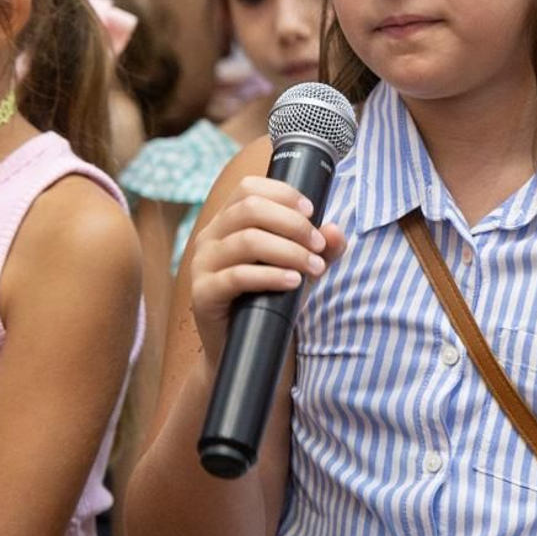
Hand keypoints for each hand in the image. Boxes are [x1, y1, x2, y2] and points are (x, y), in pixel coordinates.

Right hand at [187, 176, 346, 368]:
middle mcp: (210, 236)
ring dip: (288, 251)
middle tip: (318, 245)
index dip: (282, 193)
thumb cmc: (268, 299)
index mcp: (227, 221)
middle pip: (249, 208)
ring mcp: (202, 264)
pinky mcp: (203, 293)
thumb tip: (334, 231)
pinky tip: (293, 282)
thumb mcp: (299, 267)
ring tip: (315, 267)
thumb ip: (322, 248)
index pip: (248, 187)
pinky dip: (271, 276)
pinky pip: (237, 276)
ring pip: (247, 241)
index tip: (312, 211)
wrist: (241, 347)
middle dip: (292, 224)